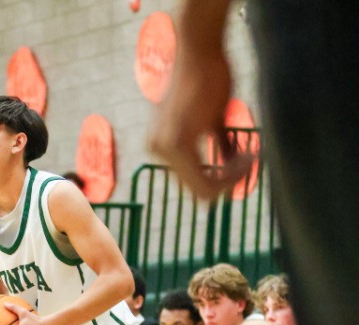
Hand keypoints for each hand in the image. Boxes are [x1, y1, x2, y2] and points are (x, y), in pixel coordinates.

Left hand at [149, 46, 250, 199]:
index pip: (196, 184)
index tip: (247, 164)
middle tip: (251, 160)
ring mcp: (163, 149)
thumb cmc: (207, 78)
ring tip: (249, 156)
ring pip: (204, 188)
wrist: (198, 52)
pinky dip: (230, 172)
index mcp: (162, 147)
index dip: (225, 181)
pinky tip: (246, 156)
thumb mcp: (213, 120)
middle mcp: (157, 151)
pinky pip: (206, 178)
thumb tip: (231, 167)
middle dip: (230, 179)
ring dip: (232, 176)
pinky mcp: (174, 143)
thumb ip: (219, 146)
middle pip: (200, 189)